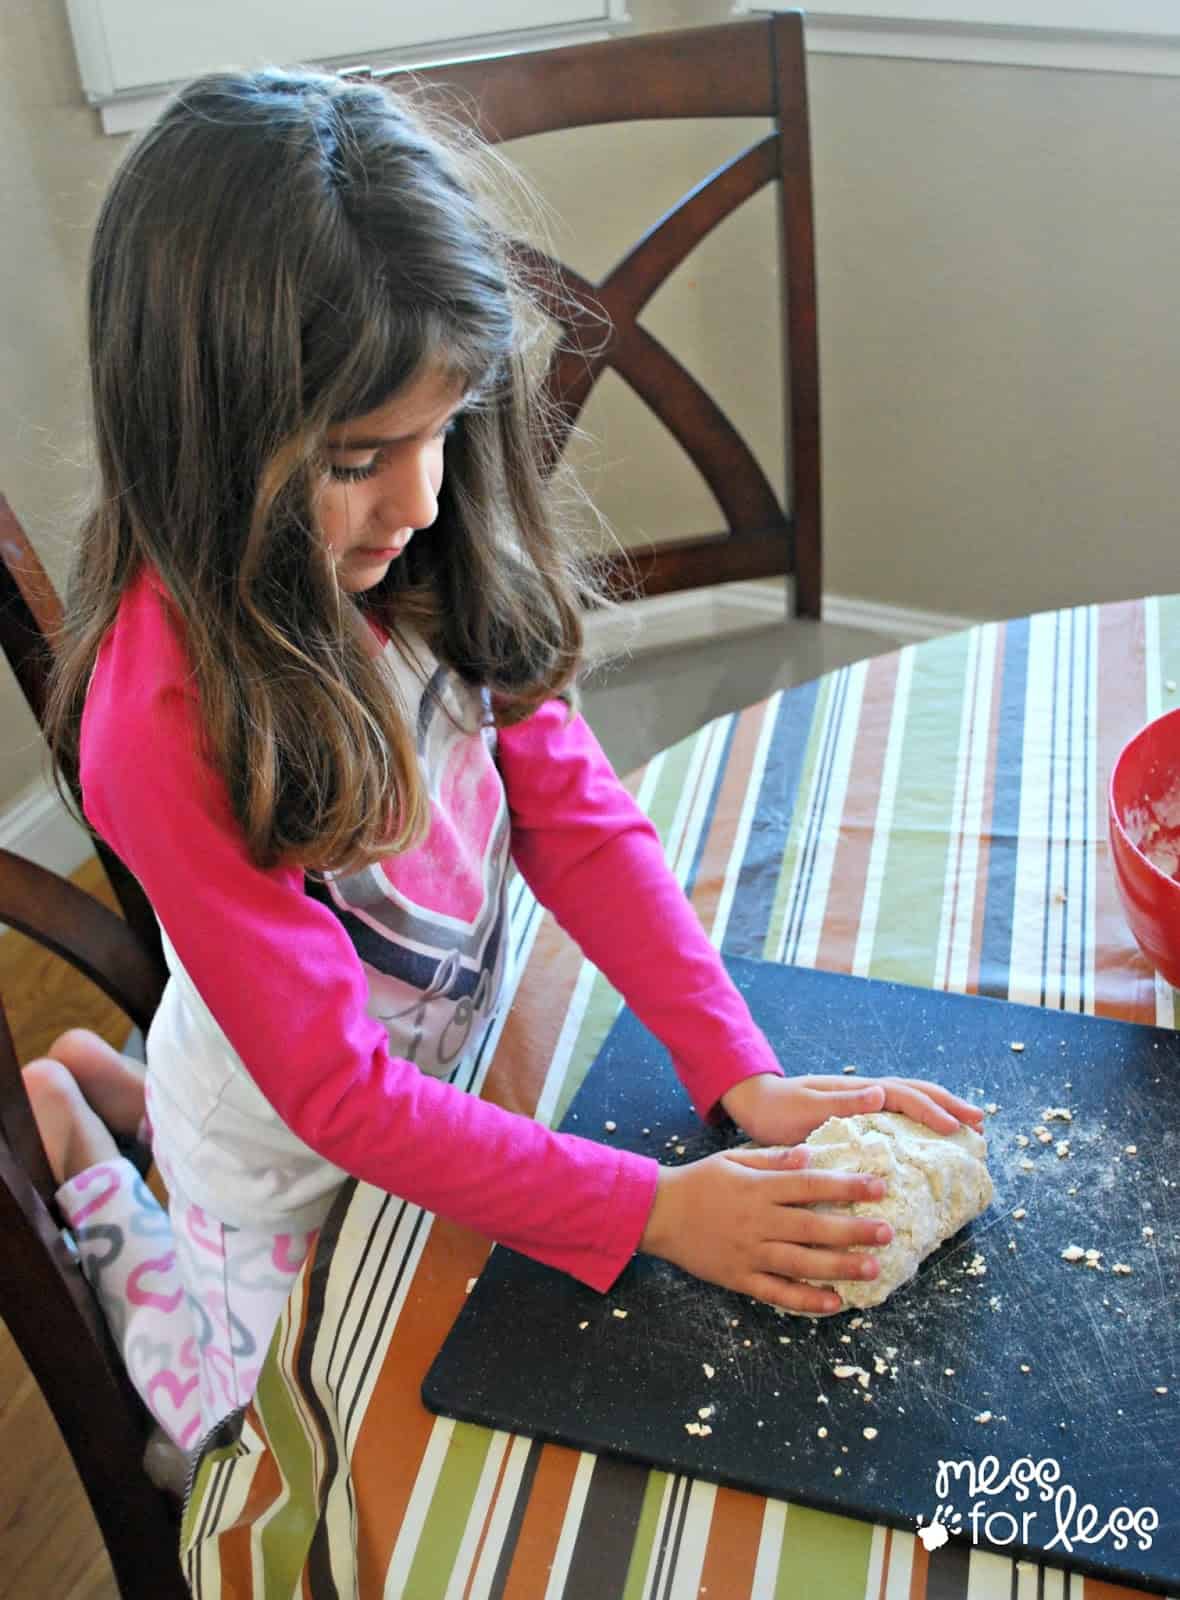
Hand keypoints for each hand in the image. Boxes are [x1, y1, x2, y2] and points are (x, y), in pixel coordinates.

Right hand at [639, 1144, 893, 1314]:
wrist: (657, 1213)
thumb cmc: (699, 1181)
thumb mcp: (734, 1160)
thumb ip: (773, 1160)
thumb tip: (811, 1154)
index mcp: (758, 1189)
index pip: (810, 1186)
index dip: (846, 1187)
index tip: (878, 1186)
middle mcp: (758, 1222)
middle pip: (813, 1227)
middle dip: (854, 1230)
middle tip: (887, 1232)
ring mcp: (749, 1253)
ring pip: (801, 1263)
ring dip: (839, 1267)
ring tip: (872, 1269)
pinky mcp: (739, 1278)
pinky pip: (777, 1292)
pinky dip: (806, 1300)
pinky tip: (834, 1302)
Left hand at [720, 1071, 984, 1147]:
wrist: (753, 1104)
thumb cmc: (775, 1109)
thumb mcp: (803, 1108)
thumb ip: (840, 1102)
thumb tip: (881, 1092)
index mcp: (857, 1091)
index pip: (904, 1096)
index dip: (932, 1110)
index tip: (956, 1128)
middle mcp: (864, 1094)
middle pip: (916, 1093)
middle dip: (949, 1104)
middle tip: (981, 1122)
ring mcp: (862, 1103)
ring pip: (910, 1102)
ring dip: (940, 1111)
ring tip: (967, 1128)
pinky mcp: (856, 1118)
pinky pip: (897, 1117)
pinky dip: (920, 1122)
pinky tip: (929, 1139)